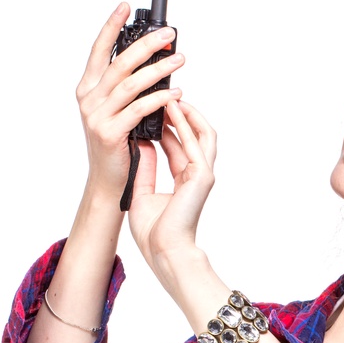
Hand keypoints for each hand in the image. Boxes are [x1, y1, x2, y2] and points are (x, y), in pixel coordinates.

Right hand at [75, 3, 184, 197]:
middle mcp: (88, 99)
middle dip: (146, 45)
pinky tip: (175, 92)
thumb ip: (126, 90)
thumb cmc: (116, 148)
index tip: (125, 7)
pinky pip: (139, 109)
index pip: (99, 50)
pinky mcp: (109, 133)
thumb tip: (153, 67)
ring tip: (179, 59)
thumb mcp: (116, 112)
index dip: (111, 26)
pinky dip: (159, 98)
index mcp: (88, 89)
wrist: (107, 184)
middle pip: (119, 62)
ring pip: (131, 83)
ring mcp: (97, 116)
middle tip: (169, 35)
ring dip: (158, 69)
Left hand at [127, 99, 217, 286]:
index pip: (178, 144)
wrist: (163, 252)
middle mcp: (197, 174)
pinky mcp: (202, 176)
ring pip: (203, 132)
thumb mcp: (142, 190)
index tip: (151, 105)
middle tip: (164, 91)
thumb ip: (145, 165)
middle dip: (181, 111)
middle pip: (195, 133)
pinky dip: (185, 122)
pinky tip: (172, 107)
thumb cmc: (153, 232)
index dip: (166, 123)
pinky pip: (197, 141)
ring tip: (170, 92)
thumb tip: (140, 141)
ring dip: (187, 111)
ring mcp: (203, 174)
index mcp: (184, 180)